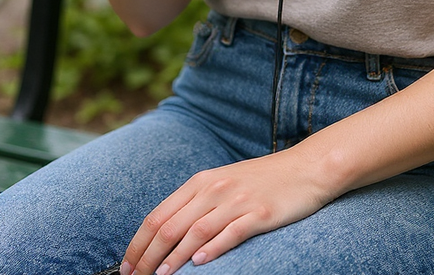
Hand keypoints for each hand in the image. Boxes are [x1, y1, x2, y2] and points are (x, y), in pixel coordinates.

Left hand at [121, 149, 331, 273]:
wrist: (306, 168)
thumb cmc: (263, 180)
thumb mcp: (224, 183)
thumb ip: (197, 203)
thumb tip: (166, 232)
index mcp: (202, 182)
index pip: (159, 214)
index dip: (139, 243)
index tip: (127, 266)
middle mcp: (215, 189)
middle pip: (171, 226)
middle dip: (148, 257)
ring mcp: (237, 201)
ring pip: (195, 232)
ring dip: (173, 259)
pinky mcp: (259, 214)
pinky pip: (230, 233)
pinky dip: (212, 249)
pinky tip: (199, 264)